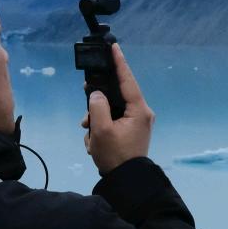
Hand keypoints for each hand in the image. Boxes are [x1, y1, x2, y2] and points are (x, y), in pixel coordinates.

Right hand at [79, 43, 154, 174]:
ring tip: (88, 133)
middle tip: (86, 96)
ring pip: (112, 109)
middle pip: (117, 95)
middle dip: (98, 100)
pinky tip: (93, 141)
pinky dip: (101, 128)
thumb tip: (96, 95)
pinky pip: (114, 121)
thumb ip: (97, 106)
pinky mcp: (131, 132)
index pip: (127, 80)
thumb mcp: (101, 130)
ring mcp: (137, 123)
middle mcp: (141, 113)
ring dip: (96, 119)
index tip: (114, 47)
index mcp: (139, 110)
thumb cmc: (115, 156)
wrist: (126, 181)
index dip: (119, 63)